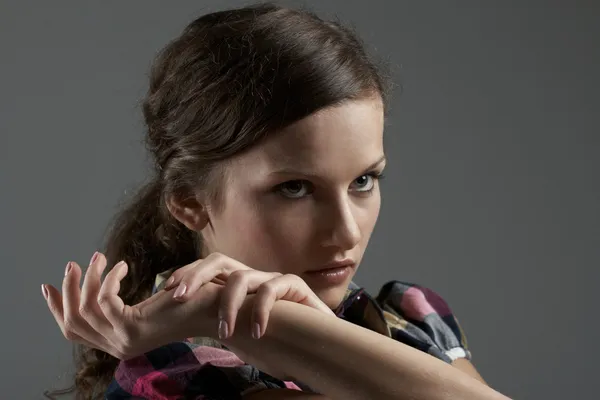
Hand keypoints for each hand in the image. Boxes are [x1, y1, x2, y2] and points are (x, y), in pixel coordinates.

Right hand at [42, 252, 221, 359]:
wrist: (215, 308)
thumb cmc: (184, 301)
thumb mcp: (142, 307)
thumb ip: (118, 307)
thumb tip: (92, 289)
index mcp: (117, 342)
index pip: (73, 332)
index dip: (57, 308)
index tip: (48, 285)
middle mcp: (117, 347)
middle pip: (72, 322)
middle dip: (67, 290)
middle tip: (74, 264)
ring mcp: (123, 341)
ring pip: (86, 308)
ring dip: (89, 278)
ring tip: (98, 257)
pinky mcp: (132, 328)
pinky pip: (105, 299)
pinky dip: (109, 278)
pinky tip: (122, 265)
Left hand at [162, 252, 334, 338]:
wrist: (318, 347)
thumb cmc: (278, 342)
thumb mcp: (240, 335)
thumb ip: (220, 324)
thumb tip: (186, 327)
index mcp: (238, 286)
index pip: (208, 270)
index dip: (187, 275)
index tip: (167, 292)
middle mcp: (253, 278)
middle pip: (218, 261)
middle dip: (195, 275)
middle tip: (178, 298)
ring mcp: (272, 280)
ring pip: (241, 278)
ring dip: (227, 305)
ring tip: (224, 332)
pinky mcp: (293, 287)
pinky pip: (271, 290)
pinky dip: (259, 311)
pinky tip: (256, 332)